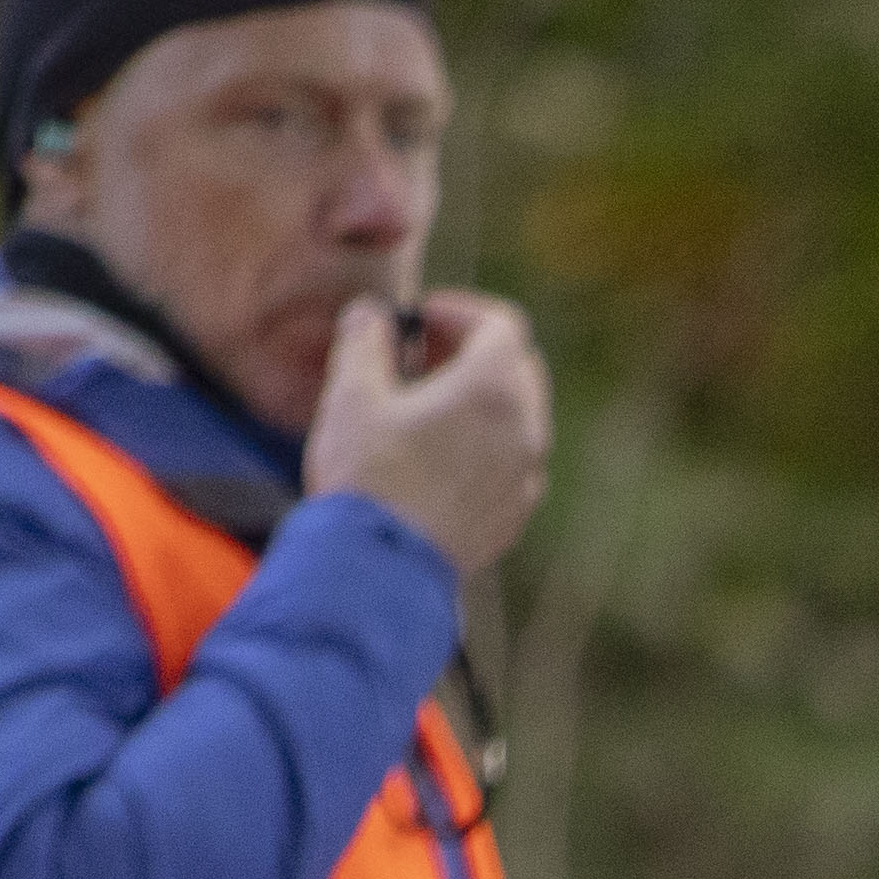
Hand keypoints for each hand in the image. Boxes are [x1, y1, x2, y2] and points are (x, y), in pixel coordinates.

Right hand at [312, 290, 549, 573]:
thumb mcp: (351, 395)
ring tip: (423, 403)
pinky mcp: (515, 513)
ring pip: (519, 417)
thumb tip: (371, 314)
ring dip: (480, 397)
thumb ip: (364, 341)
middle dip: (472, 349)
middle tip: (420, 355)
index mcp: (494, 391)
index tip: (421, 316)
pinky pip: (512, 461)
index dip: (461, 310)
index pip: (502, 325)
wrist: (380, 569)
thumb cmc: (365, 476)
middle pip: (518, 367)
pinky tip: (437, 451)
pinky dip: (485, 440)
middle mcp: (526, 432)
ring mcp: (527, 477)